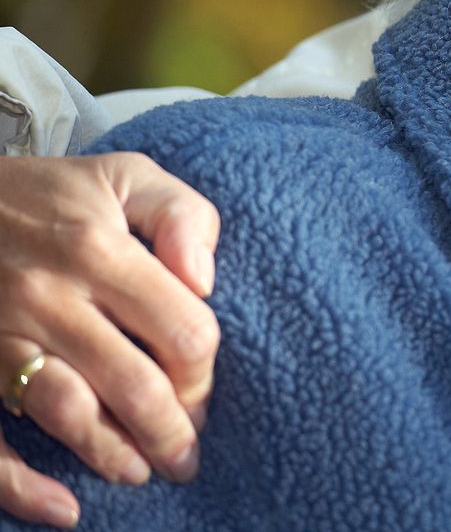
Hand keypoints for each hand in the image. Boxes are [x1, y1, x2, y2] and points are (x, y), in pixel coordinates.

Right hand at [0, 153, 220, 527]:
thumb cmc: (46, 195)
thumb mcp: (124, 176)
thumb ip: (182, 216)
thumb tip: (206, 280)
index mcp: (97, 250)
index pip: (181, 329)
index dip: (204, 370)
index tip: (205, 387)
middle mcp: (48, 297)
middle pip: (133, 384)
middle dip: (173, 430)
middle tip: (187, 453)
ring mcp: (0, 337)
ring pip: (68, 415)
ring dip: (114, 455)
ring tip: (143, 470)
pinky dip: (23, 487)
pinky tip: (64, 509)